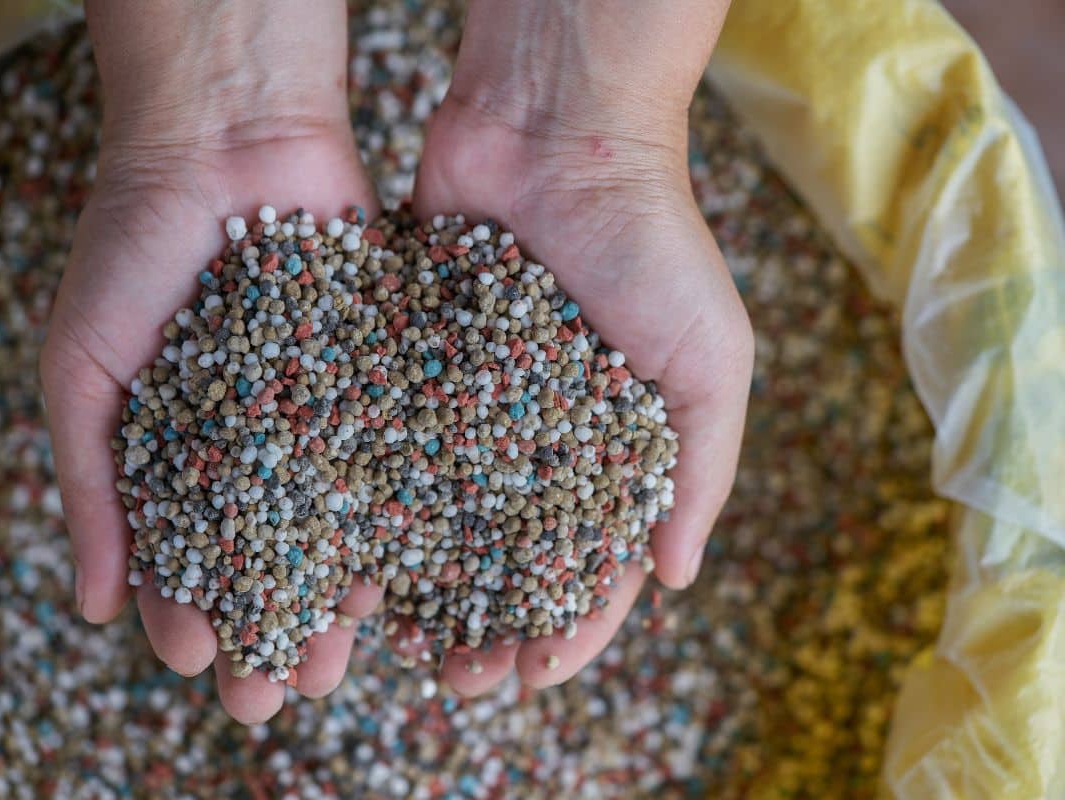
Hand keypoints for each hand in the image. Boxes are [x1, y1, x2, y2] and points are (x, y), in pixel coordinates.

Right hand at [40, 1, 379, 723]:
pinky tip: (397, 576)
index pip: (182, 554)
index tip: (197, 662)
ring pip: (334, 527)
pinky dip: (392, 520)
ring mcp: (323, 416)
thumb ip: (88, 484)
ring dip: (334, 597)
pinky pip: (390, 462)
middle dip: (272, 627)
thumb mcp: (83, 368)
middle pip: (268, 557)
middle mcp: (258, 444)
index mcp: (180, 449)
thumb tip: (90, 607)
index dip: (186, 612)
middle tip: (281, 696)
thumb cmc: (133, 249)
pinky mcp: (381, 381)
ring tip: (340, 659)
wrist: (229, 140)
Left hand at [411, 0, 751, 694]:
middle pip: (511, 552)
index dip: (570, 623)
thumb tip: (672, 577)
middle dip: (488, 620)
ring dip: (426, 583)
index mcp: (617, 443)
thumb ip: (701, 469)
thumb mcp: (711, 361)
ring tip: (398, 641)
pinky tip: (353, 555)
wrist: (559, 133)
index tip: (535, 672)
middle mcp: (542, 433)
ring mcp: (475, 402)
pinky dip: (376, 503)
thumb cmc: (653, 243)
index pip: (596, 557)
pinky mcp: (415, 362)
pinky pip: (393, 445)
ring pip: (444, 514)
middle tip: (458, 679)